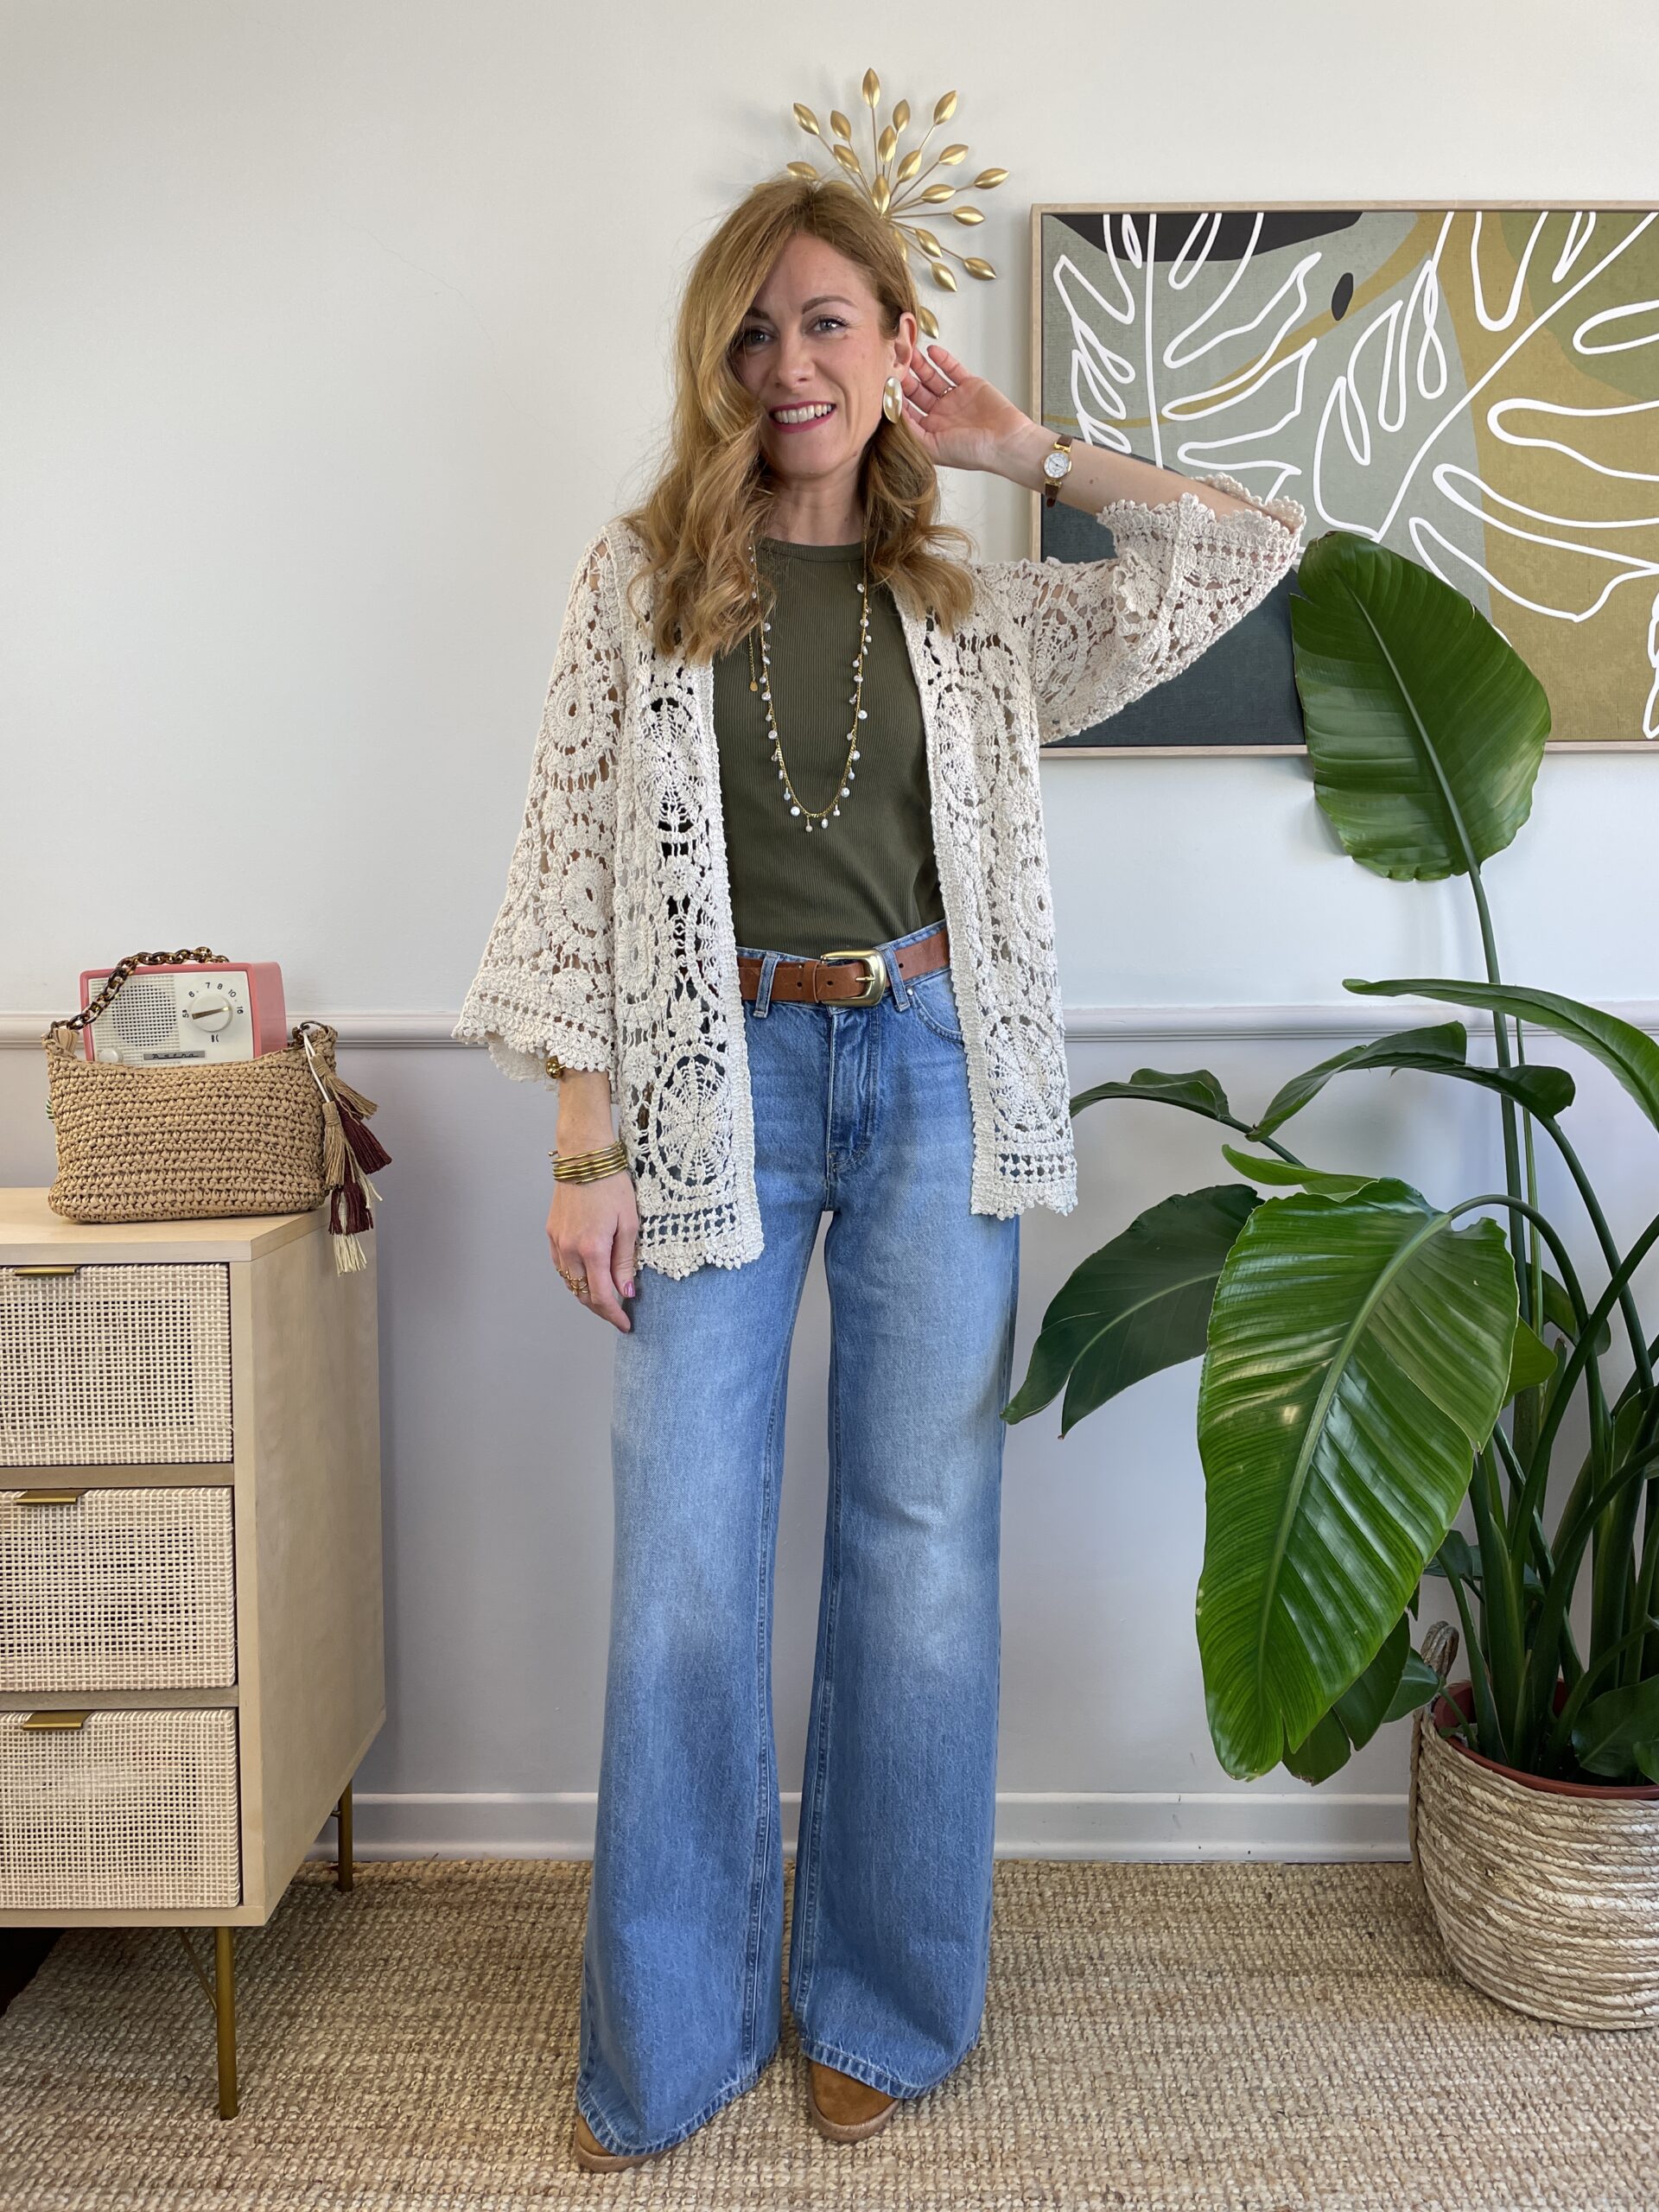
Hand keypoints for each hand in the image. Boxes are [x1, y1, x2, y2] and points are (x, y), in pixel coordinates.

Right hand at [548, 1172, 638, 1332]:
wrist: (584, 1157)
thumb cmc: (612, 1185)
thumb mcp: (629, 1224)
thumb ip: (625, 1261)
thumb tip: (627, 1291)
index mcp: (592, 1249)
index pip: (601, 1296)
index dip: (613, 1315)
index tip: (625, 1324)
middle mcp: (570, 1249)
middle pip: (582, 1294)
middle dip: (601, 1309)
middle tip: (618, 1313)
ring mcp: (557, 1242)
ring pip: (570, 1282)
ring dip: (586, 1294)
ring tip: (606, 1296)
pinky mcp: (551, 1233)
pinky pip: (561, 1267)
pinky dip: (575, 1277)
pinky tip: (589, 1275)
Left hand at [896, 343, 1034, 475]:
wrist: (1005, 443)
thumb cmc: (972, 452)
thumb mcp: (932, 447)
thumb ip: (909, 431)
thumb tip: (890, 413)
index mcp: (930, 431)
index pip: (906, 410)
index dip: (896, 397)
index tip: (884, 384)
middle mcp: (940, 414)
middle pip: (916, 391)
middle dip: (905, 377)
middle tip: (894, 363)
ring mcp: (955, 399)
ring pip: (931, 377)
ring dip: (920, 365)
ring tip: (909, 352)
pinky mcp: (970, 385)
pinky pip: (952, 369)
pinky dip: (942, 359)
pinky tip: (931, 352)